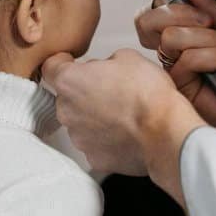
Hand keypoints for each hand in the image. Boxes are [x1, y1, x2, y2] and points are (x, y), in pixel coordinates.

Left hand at [42, 49, 204, 202]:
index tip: (72, 63)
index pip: (50, 68)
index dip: (63, 63)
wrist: (166, 132)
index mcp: (69, 81)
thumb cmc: (148, 93)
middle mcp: (66, 111)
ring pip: (80, 121)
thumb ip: (104, 62)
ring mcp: (78, 137)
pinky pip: (95, 143)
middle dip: (84, 91)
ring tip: (123, 112)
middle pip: (67, 96)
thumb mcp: (127, 57)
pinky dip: (106, 138)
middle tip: (111, 88)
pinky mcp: (93, 158)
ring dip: (95, 116)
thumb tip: (104, 70)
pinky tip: (126, 131)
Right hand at [135, 0, 215, 168]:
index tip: (201, 9)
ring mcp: (176, 71)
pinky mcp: (180, 90)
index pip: (156, 12)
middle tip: (210, 23)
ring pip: (172, 38)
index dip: (171, 4)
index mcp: (187, 35)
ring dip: (210, 40)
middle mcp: (176, 52)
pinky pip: (186, 60)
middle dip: (182, 14)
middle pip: (150, 22)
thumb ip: (208, 6)